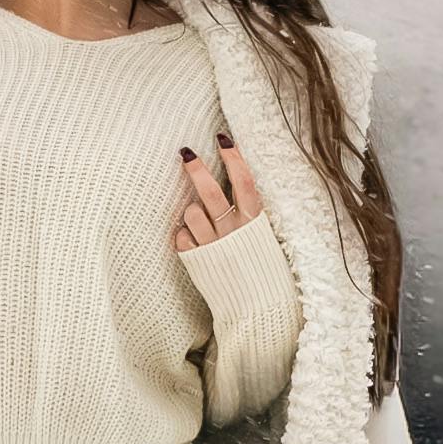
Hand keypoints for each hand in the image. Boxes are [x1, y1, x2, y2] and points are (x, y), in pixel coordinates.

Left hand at [172, 138, 265, 256]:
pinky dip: (184, 236)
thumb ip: (247, 211)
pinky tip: (195, 243)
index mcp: (254, 221)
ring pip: (191, 213)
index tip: (222, 138)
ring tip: (198, 220)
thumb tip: (233, 180)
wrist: (259, 305)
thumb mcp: (261, 234)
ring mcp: (214, 245)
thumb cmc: (260, 264)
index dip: (233, 157)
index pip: (244, 180)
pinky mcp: (197, 260)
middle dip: (196, 168)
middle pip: (210, 191)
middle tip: (186, 153)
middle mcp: (234, 230)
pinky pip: (181, 237)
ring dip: (191, 212)